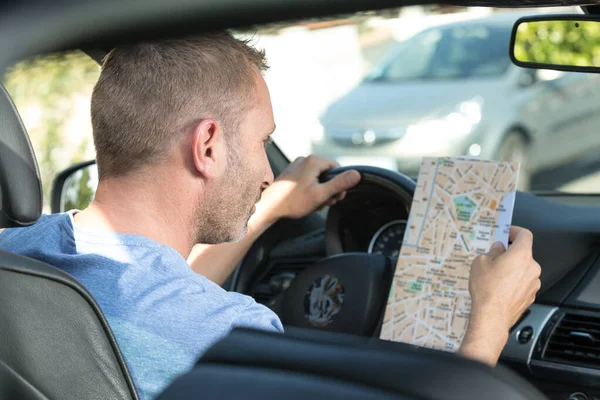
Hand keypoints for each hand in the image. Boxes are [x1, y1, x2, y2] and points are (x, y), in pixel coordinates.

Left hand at [253, 155, 360, 223]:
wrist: (270, 206)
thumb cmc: (293, 201)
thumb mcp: (321, 194)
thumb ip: (340, 183)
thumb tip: (356, 174)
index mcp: (314, 161)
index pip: (337, 168)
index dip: (339, 183)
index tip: (336, 196)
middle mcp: (305, 160)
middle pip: (327, 173)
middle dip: (328, 189)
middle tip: (324, 202)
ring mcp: (297, 166)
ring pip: (317, 178)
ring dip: (319, 192)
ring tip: (313, 204)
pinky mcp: (291, 174)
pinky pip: (307, 180)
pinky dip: (310, 190)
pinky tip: (305, 201)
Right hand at [459, 226, 540, 365]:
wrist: (492, 316)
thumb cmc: (487, 289)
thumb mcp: (480, 262)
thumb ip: (492, 252)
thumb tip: (498, 249)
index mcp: (521, 255)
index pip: (525, 235)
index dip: (516, 231)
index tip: (508, 232)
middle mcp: (531, 267)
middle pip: (523, 253)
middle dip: (510, 253)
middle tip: (495, 256)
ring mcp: (533, 283)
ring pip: (523, 269)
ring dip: (512, 268)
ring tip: (494, 275)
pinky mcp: (530, 296)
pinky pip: (523, 283)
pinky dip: (514, 282)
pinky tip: (499, 287)